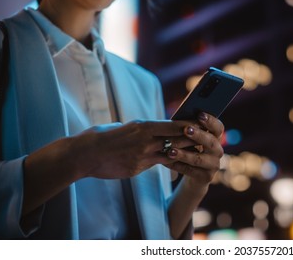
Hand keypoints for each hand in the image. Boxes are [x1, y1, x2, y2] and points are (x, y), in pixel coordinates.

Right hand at [61, 120, 196, 178]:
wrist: (84, 154)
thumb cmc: (101, 136)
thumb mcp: (123, 126)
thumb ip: (139, 129)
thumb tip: (149, 129)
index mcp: (142, 126)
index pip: (172, 125)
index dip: (188, 125)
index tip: (200, 123)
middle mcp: (145, 140)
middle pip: (176, 139)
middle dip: (192, 138)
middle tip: (207, 138)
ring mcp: (142, 156)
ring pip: (170, 153)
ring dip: (184, 152)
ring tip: (198, 151)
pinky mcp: (137, 168)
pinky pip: (157, 164)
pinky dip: (168, 162)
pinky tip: (178, 163)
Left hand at [164, 112, 224, 187]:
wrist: (193, 175)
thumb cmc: (188, 149)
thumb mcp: (190, 139)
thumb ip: (188, 129)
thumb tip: (177, 119)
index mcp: (216, 138)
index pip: (219, 127)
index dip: (211, 121)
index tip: (200, 114)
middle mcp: (218, 151)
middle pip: (211, 142)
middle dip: (198, 135)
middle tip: (185, 129)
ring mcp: (214, 165)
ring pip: (198, 159)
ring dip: (184, 154)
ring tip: (170, 150)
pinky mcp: (206, 177)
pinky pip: (190, 171)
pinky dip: (177, 166)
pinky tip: (166, 162)